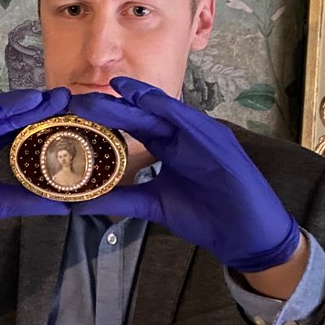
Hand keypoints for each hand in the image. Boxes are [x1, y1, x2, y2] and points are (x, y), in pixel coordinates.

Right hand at [0, 88, 71, 279]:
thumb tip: (69, 205)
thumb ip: (30, 200)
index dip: (50, 120)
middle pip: (11, 114)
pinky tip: (2, 110)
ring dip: (15, 104)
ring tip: (43, 100)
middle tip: (70, 98)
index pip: (24, 127)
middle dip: (40, 105)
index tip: (81, 116)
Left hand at [66, 76, 299, 272]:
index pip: (134, 124)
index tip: (78, 107)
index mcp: (169, 146)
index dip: (109, 114)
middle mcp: (182, 135)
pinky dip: (169, 110)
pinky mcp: (216, 141)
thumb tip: (80, 204)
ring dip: (137, 100)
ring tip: (111, 89)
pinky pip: (190, 121)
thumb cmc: (205, 216)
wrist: (246, 235)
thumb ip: (121, 199)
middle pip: (142, 115)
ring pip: (163, 112)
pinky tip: (148, 101)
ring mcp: (201, 135)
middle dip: (113, 105)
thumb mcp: (153, 205)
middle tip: (80, 98)